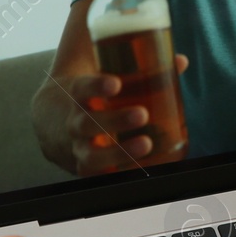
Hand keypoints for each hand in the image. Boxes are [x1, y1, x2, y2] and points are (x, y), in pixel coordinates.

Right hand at [53, 54, 188, 175]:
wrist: (54, 118)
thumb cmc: (92, 90)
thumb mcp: (105, 70)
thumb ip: (138, 60)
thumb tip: (181, 61)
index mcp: (78, 95)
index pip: (82, 88)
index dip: (96, 86)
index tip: (115, 84)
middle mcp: (76, 122)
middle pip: (87, 124)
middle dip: (114, 120)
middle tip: (142, 114)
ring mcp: (80, 147)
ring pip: (91, 156)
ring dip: (118, 153)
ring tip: (146, 144)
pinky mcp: (88, 167)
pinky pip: (97, 176)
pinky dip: (114, 175)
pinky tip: (139, 171)